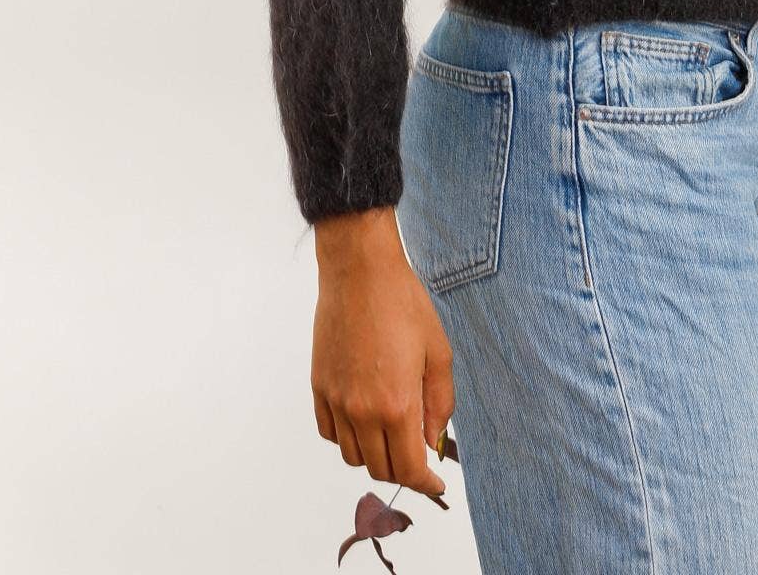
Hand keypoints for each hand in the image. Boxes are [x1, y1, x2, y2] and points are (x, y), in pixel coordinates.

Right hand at [311, 207, 451, 501]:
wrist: (359, 271)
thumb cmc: (402, 303)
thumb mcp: (438, 351)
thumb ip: (440, 402)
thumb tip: (434, 440)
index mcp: (397, 404)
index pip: (409, 469)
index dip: (426, 485)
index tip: (436, 486)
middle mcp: (363, 411)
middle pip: (380, 469)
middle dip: (403, 470)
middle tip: (418, 454)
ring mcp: (336, 401)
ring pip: (353, 456)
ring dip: (374, 456)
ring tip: (391, 433)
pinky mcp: (318, 388)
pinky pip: (330, 433)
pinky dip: (347, 437)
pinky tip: (363, 418)